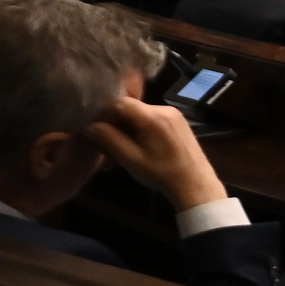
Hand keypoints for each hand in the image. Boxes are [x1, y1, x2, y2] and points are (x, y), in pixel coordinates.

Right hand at [86, 95, 230, 210]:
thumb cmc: (161, 173)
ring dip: (124, 134)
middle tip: (104, 153)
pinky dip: (137, 134)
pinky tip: (133, 153)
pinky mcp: (177, 122)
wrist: (194, 183)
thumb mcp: (130, 158)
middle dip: (113, 129)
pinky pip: (150, 122)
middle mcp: (164, 109)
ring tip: (116, 159)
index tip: (96, 135)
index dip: (104, 116)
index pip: (119, 103)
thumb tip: (90, 126)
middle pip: (128, 110)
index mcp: (153, 116)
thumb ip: (109, 139)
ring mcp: (173, 114)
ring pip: (137, 117)